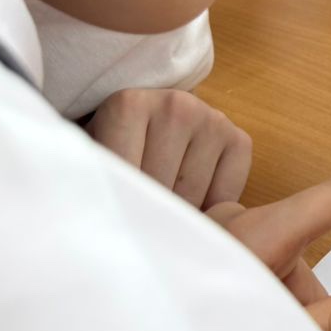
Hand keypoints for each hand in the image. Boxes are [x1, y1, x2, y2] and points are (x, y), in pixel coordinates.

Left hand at [87, 88, 251, 209]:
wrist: (150, 123)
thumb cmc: (114, 147)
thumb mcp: (92, 155)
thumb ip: (93, 176)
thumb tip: (103, 225)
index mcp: (128, 105)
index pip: (123, 174)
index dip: (120, 203)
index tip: (115, 213)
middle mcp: (175, 105)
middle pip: (158, 187)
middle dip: (149, 210)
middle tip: (139, 215)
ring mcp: (211, 120)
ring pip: (191, 195)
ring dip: (178, 213)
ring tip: (163, 208)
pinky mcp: (238, 139)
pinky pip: (227, 195)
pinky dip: (211, 211)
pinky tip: (194, 203)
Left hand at [208, 114, 330, 330]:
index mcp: (265, 234)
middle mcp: (239, 221)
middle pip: (305, 250)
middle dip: (305, 296)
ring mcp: (213, 229)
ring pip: (273, 259)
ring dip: (272, 296)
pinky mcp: (192, 240)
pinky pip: (243, 261)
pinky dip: (248, 289)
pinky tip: (217, 319)